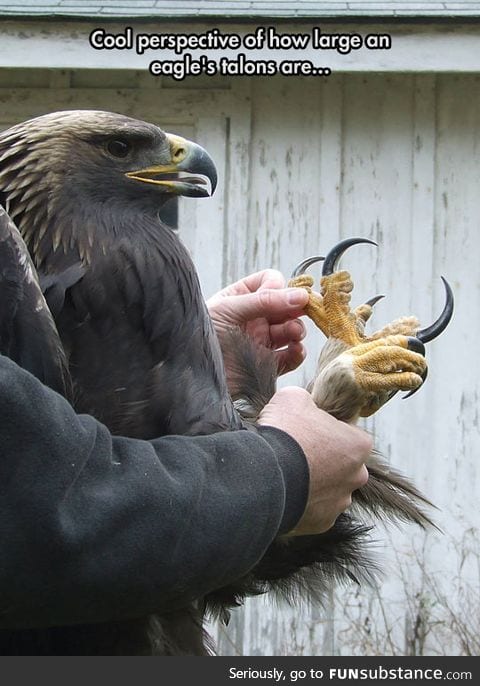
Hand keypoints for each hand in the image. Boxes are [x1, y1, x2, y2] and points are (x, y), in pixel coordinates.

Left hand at [206, 270, 308, 374]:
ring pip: (292, 330)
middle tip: (306, 311)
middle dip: (297, 308)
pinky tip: (295, 350)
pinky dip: (297, 353)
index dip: (280, 287)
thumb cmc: (202, 335)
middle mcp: (254, 317)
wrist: (195, 375)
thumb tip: (300, 295)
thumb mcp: (228, 309)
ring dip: (297, 329)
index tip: (280, 296)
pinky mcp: (266, 364)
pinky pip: (290, 357)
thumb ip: (264, 301)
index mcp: (242, 297)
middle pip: (287, 305)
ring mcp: (261, 340)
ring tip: (294, 333)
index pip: (270, 282)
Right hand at [258, 387, 370, 534]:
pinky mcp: (321, 523)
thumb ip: (306, 400)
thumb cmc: (284, 433)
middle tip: (297, 451)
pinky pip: (313, 509)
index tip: (308, 429)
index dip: (327, 429)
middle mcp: (357, 476)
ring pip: (329, 488)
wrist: (263, 475)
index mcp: (359, 445)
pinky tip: (283, 491)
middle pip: (342, 464)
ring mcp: (339, 503)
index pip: (349, 433)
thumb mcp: (293, 397)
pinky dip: (301, 501)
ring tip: (286, 473)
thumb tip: (303, 404)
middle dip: (324, 458)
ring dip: (313, 481)